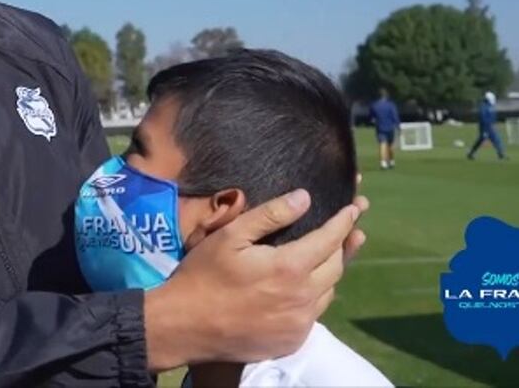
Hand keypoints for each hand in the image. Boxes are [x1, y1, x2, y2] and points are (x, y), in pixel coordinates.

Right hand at [142, 189, 364, 370]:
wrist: (184, 326)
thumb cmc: (203, 275)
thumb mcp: (230, 236)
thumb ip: (269, 216)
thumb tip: (305, 198)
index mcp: (289, 268)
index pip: (330, 239)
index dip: (344, 220)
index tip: (355, 207)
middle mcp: (302, 298)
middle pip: (337, 266)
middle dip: (346, 244)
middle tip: (353, 227)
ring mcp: (299, 324)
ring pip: (328, 292)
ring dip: (331, 271)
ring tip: (331, 255)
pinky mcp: (291, 341)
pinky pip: (313, 314)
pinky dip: (315, 296)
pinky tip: (305, 288)